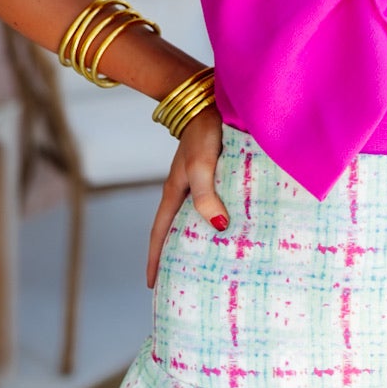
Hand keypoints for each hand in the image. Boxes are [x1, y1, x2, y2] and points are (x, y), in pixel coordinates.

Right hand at [145, 106, 225, 287]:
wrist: (212, 102)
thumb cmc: (205, 132)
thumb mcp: (201, 165)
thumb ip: (206, 194)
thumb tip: (218, 226)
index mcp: (175, 192)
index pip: (160, 233)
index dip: (155, 259)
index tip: (152, 285)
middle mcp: (186, 191)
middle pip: (177, 231)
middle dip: (175, 256)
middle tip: (181, 284)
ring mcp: (201, 183)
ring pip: (197, 219)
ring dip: (199, 240)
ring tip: (210, 266)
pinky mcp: (218, 175)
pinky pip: (215, 205)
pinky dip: (218, 220)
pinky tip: (234, 230)